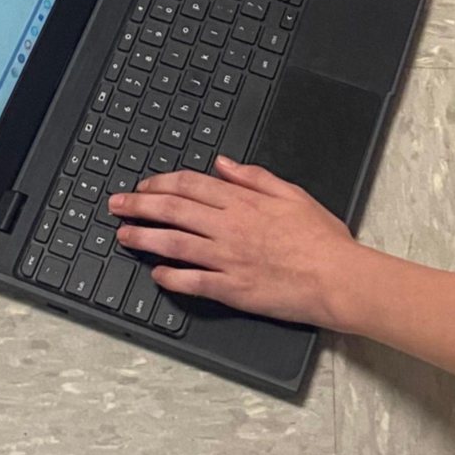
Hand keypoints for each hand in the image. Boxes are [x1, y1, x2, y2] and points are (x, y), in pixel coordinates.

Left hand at [108, 158, 362, 326]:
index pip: (191, 186)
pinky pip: (193, 282)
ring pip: (175, 244)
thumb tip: (223, 164)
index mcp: (243, 202)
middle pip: (173, 211)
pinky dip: (171, 277)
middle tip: (116, 205)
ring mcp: (228, 260)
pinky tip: (156, 274)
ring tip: (124, 235)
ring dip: (145, 238)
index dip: (161, 184)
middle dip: (139, 205)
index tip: (144, 187)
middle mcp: (229, 228)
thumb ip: (254, 177)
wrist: (338, 278)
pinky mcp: (232, 290)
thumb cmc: (321, 238)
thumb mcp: (291, 193)